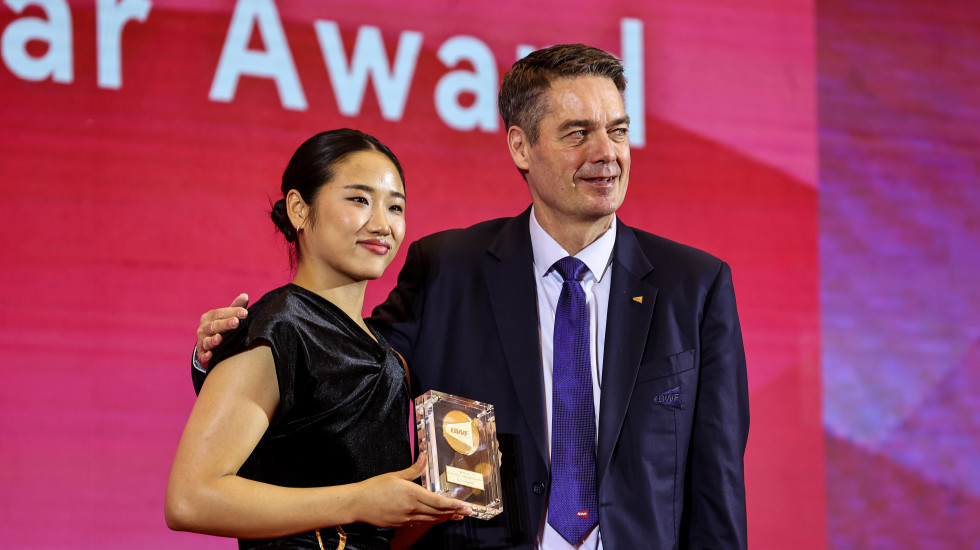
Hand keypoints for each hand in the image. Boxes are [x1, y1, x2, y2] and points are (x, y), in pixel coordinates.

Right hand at [195, 293, 248, 368]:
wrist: (209, 344)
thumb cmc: (222, 327)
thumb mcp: (228, 316)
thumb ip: (235, 307)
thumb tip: (245, 296)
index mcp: (210, 317)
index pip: (220, 312)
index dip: (233, 312)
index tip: (245, 313)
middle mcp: (203, 328)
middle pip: (214, 325)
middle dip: (225, 324)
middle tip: (236, 322)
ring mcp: (201, 341)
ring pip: (206, 340)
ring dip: (212, 340)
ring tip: (219, 339)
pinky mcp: (201, 354)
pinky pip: (202, 355)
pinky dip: (205, 356)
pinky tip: (209, 356)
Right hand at [351, 454, 470, 526]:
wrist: (358, 504)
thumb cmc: (374, 488)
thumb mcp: (395, 475)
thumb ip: (413, 469)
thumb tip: (424, 456)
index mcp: (412, 494)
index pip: (438, 502)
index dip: (453, 505)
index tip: (464, 505)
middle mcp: (412, 508)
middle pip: (438, 512)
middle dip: (454, 512)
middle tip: (467, 512)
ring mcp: (406, 518)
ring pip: (430, 519)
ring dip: (445, 518)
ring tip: (456, 516)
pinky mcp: (401, 523)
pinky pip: (420, 522)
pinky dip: (431, 520)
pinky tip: (436, 518)